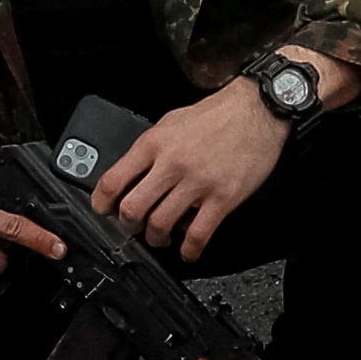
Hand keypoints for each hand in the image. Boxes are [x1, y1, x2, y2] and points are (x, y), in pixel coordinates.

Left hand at [98, 51, 357, 254]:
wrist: (258, 109)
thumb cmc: (217, 114)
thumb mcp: (171, 121)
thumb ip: (150, 148)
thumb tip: (132, 173)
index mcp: (155, 143)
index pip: (113, 180)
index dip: (102, 203)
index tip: (104, 210)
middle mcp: (171, 163)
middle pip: (132, 209)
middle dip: (128, 226)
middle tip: (133, 228)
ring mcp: (197, 183)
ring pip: (160, 225)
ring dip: (155, 239)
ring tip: (160, 238)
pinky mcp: (222, 198)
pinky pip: (197, 234)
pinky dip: (189, 250)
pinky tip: (188, 250)